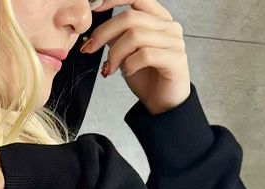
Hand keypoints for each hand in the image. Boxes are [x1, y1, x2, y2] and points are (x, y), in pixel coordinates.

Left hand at [81, 0, 190, 114]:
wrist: (162, 103)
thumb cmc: (146, 76)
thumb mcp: (126, 52)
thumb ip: (117, 36)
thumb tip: (96, 27)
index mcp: (158, 18)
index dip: (114, 0)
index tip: (94, 7)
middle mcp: (168, 25)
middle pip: (130, 18)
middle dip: (104, 33)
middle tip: (89, 49)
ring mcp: (174, 41)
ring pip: (136, 36)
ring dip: (115, 54)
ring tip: (110, 69)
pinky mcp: (175, 59)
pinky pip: (145, 55)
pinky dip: (130, 64)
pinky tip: (127, 72)